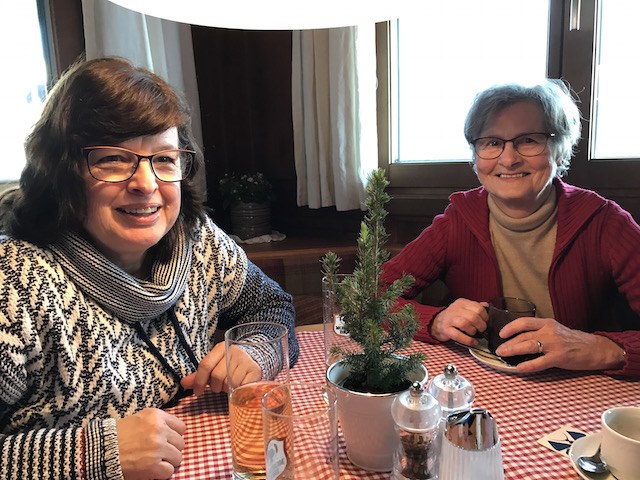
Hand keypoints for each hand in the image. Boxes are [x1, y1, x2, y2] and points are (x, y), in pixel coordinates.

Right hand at [116, 408, 185, 479]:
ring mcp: (157, 448)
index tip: (167, 441)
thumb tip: (176, 431)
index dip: (174, 436)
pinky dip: (161, 473)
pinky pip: (169, 471)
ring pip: (178, 457)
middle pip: (180, 443)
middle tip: (159, 453)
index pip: (181, 427)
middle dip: (171, 449)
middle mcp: (159, 430)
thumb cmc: (120, 435)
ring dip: (167, 461)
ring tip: (155, 461)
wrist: (101, 450)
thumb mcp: (141, 418)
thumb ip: (158, 422)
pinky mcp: (152, 465)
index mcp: (156, 416)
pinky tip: (151, 469)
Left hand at [181, 342, 261, 394]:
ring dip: (227, 389)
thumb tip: (183, 383)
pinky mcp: (254, 370)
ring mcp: (245, 360)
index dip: (199, 381)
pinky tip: (238, 387)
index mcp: (220, 348)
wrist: (253, 358)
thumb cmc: (229, 364)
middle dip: (215, 387)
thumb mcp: (213, 366)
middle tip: (218, 388)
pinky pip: (241, 386)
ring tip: (229, 386)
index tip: (198, 392)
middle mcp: (233, 352)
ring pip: (229, 382)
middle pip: (217, 375)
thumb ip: (199, 375)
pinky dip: (238, 390)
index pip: (205, 365)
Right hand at [431, 298, 487, 345]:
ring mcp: (449, 319)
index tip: (485, 321)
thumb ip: (475, 307)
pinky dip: (468, 340)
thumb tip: (486, 306)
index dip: (485, 316)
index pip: (478, 308)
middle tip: (481, 329)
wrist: (436, 323)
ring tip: (475, 334)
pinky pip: (458, 335)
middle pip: (473, 316)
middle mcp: (455, 309)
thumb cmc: (453, 317)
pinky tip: (473, 342)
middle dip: (481, 325)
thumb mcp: (463, 308)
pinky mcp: (446, 330)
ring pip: (465, 323)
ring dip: (473, 330)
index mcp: (461, 303)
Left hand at [495, 317, 625, 372]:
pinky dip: (527, 365)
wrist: (595, 349)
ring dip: (512, 351)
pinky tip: (518, 368)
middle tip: (498, 350)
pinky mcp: (559, 357)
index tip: (501, 334)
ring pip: (528, 346)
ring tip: (502, 355)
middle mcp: (549, 331)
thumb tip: (519, 339)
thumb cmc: (573, 340)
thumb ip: (539, 332)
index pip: (524, 322)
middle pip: (523, 335)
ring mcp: (554, 344)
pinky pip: (539, 362)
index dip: (510, 327)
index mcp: (547, 323)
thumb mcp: (555, 330)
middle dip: (508, 343)